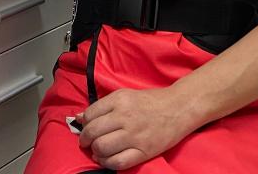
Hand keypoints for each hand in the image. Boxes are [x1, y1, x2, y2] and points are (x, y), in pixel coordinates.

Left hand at [77, 87, 195, 169]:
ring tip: (97, 150)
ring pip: (102, 148)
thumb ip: (103, 106)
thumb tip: (80, 118)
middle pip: (93, 132)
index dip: (84, 124)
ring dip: (95, 151)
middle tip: (86, 142)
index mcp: (119, 100)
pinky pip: (118, 162)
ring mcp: (134, 135)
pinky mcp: (143, 151)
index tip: (85, 128)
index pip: (90, 114)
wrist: (178, 108)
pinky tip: (105, 159)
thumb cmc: (151, 101)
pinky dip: (107, 163)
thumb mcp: (125, 95)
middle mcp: (125, 117)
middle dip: (85, 140)